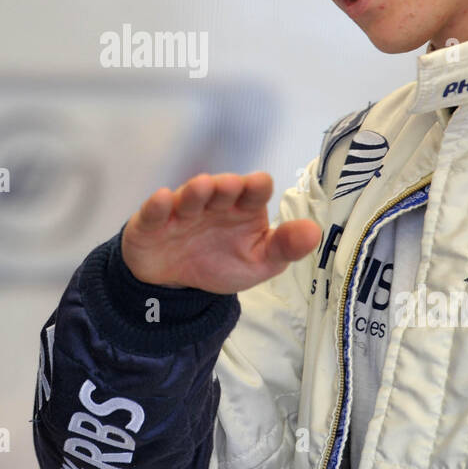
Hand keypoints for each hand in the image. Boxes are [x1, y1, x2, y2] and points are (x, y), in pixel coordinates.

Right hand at [121, 172, 321, 293]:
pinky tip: (162, 199)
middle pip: (220, 189)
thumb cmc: (221, 262)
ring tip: (201, 187)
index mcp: (242, 208)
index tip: (258, 185)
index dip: (256, 186)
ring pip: (189, 196)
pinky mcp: (152, 222)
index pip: (253, 191)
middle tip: (229, 185)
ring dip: (195, 191)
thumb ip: (284, 248)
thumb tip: (314, 232)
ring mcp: (182, 210)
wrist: (175, 283)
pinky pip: (154, 211)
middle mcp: (213, 203)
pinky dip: (156, 205)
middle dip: (224, 186)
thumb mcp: (258, 262)